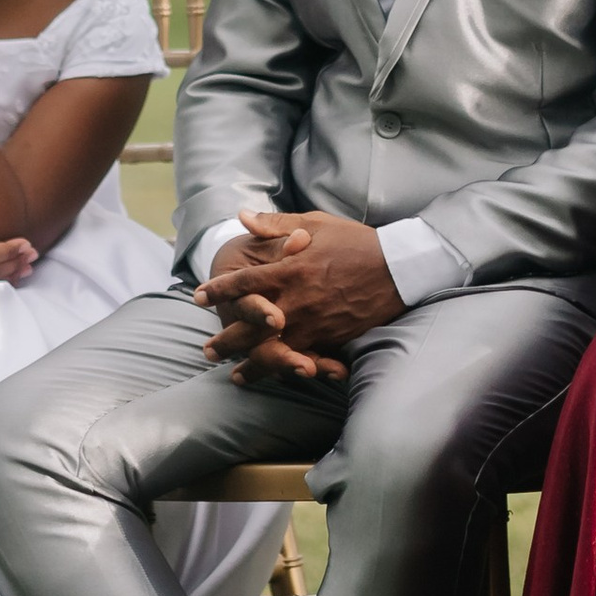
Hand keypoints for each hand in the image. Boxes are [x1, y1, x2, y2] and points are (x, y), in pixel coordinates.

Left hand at [196, 206, 398, 381]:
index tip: (198, 297)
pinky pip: (303, 357)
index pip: (243, 282)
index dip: (217, 291)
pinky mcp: (331, 337)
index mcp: (288, 269)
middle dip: (226, 340)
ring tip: (235, 376)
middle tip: (207, 351)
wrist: (397, 267)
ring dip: (251, 364)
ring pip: (273, 350)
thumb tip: (242, 217)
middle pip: (250, 325)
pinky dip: (287, 369)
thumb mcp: (316, 223)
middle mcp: (296, 300)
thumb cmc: (356, 242)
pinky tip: (277, 378)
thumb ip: (276, 224)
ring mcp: (313, 322)